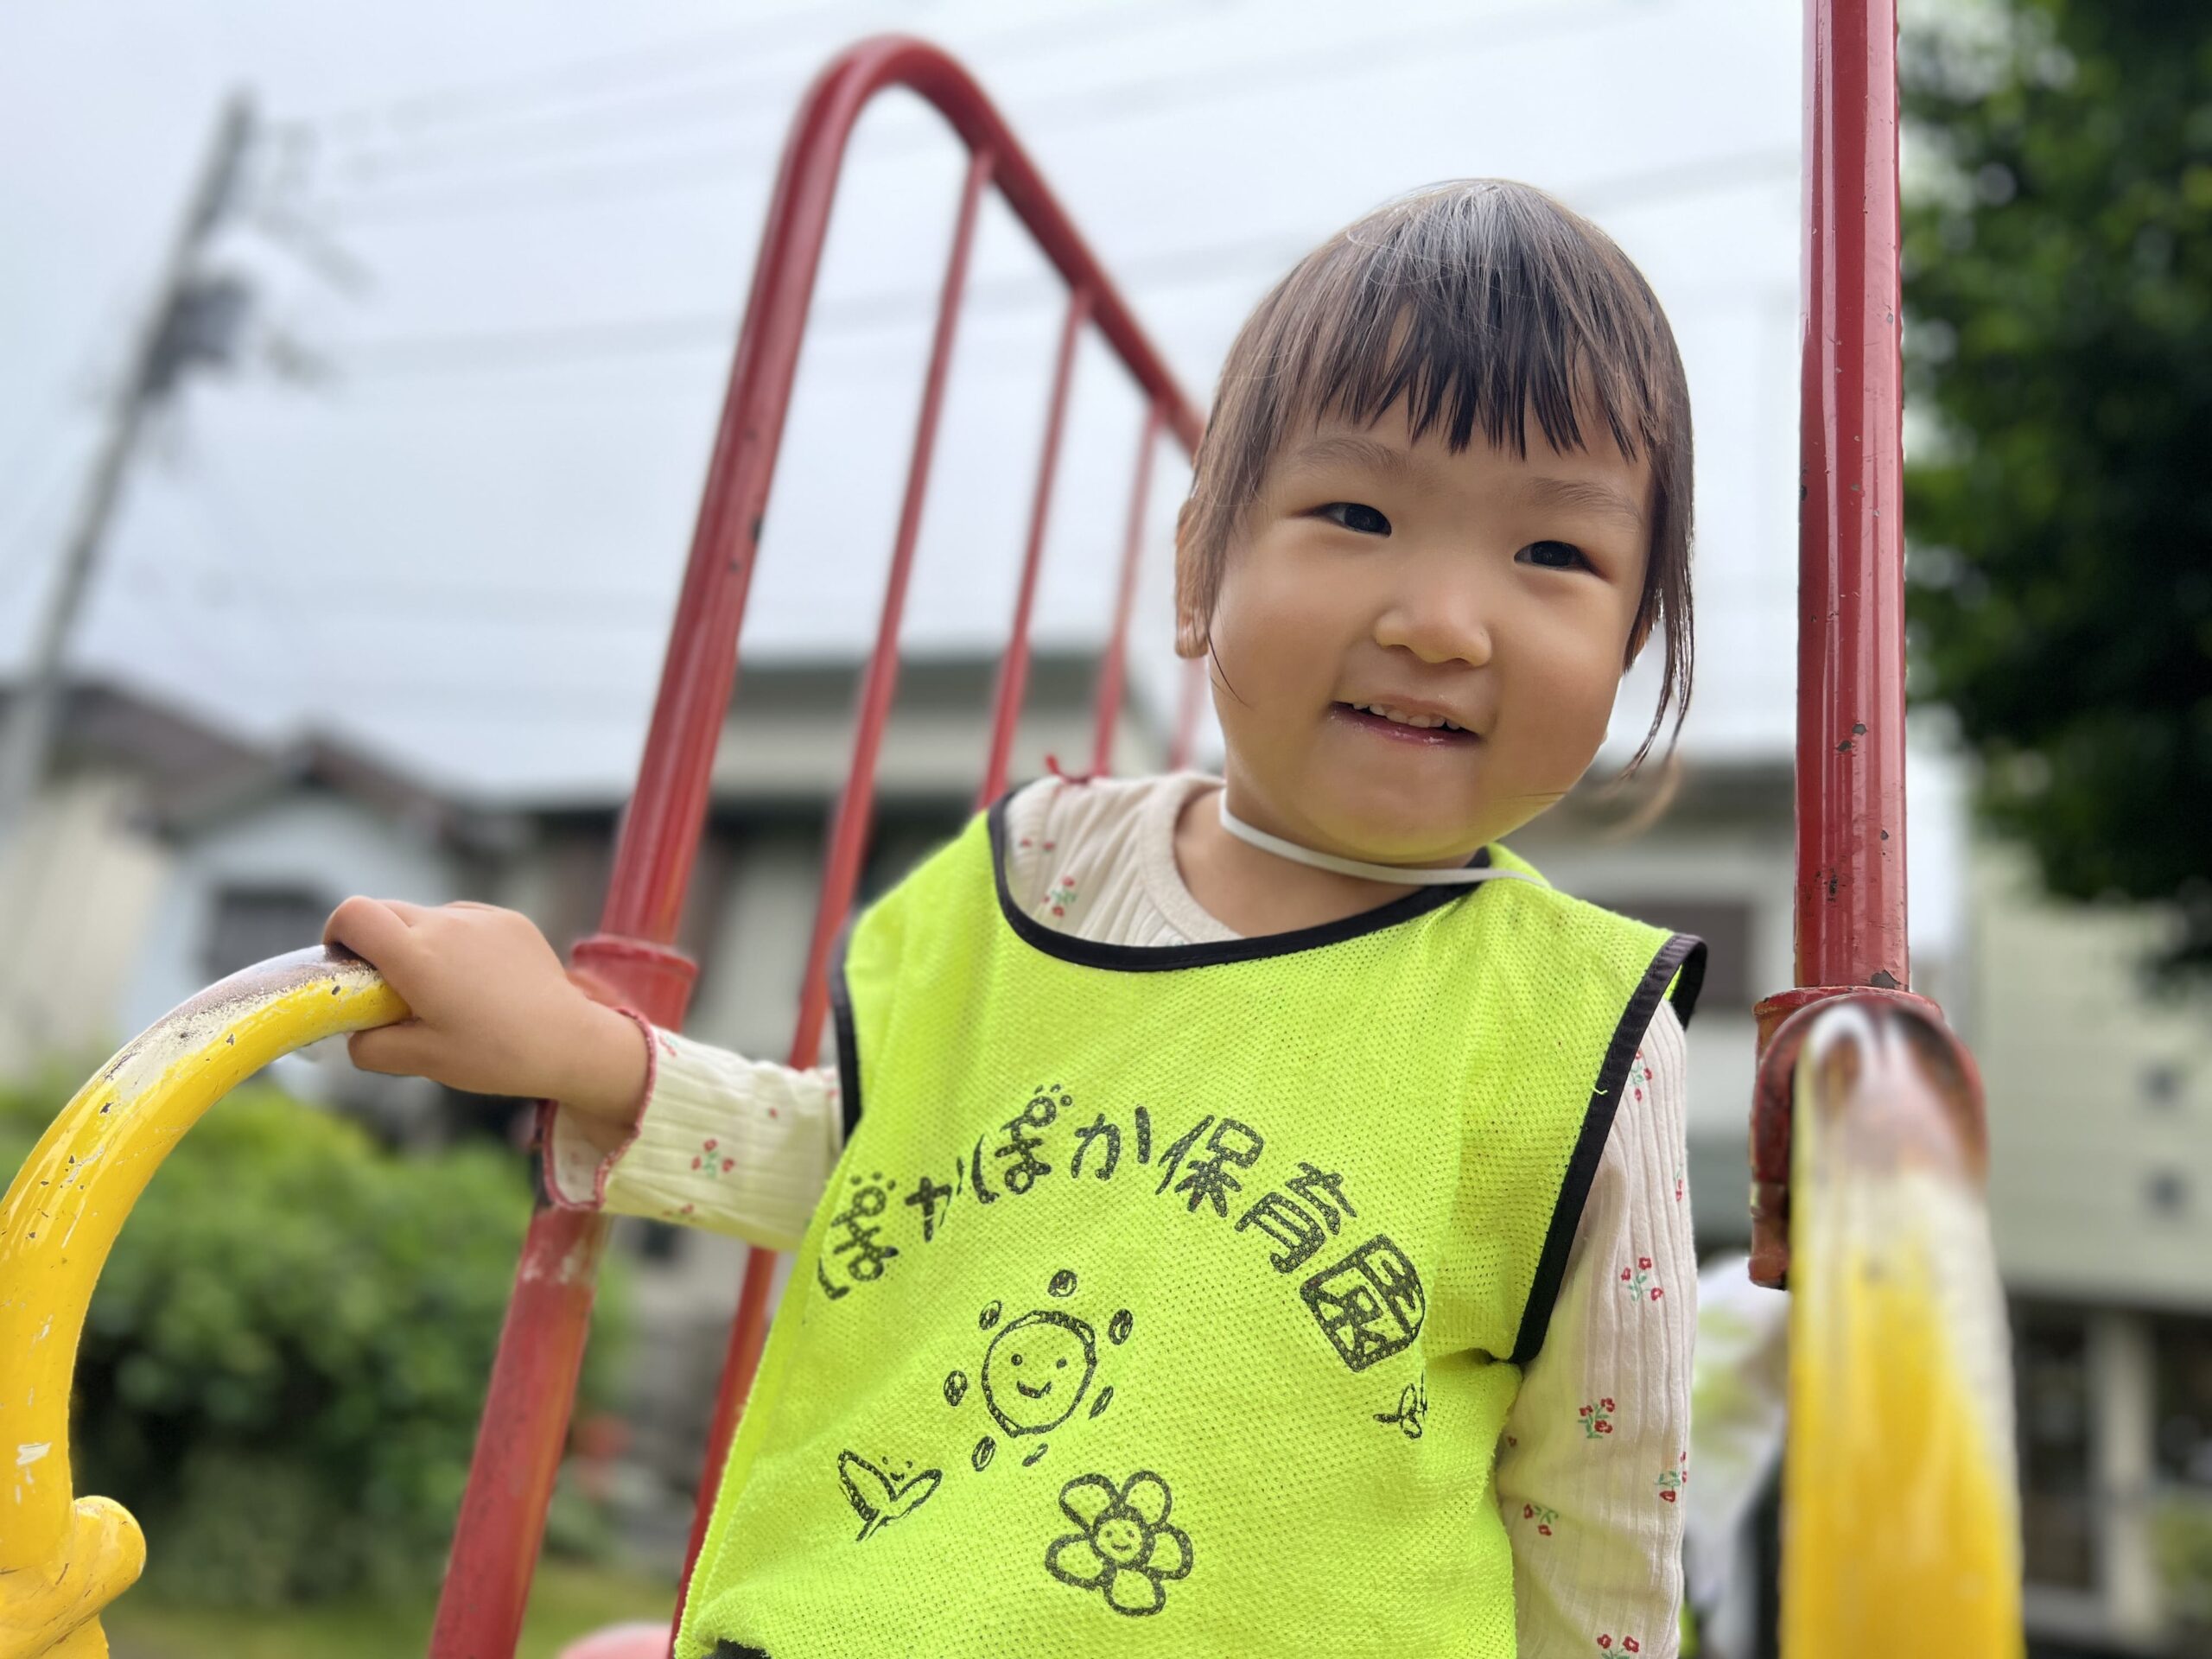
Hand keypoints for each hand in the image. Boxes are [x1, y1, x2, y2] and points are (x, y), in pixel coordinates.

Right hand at [320, 897, 648, 1128]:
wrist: (570, 1041)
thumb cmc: (495, 1056)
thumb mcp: (422, 1062)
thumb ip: (371, 1046)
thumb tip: (353, 1033)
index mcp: (416, 956)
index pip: (353, 914)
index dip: (336, 934)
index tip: (344, 966)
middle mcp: (446, 924)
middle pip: (385, 912)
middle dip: (373, 943)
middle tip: (385, 987)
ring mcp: (481, 918)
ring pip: (426, 916)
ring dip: (417, 942)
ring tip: (439, 990)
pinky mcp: (509, 920)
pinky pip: (464, 921)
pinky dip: (455, 942)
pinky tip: (476, 982)